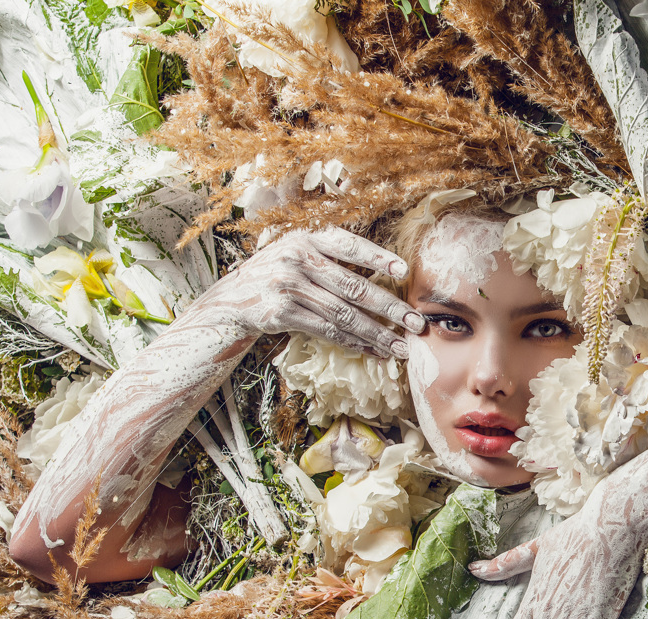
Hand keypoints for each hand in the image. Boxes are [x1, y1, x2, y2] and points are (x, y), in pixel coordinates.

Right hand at [203, 227, 424, 356]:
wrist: (231, 299)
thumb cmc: (277, 274)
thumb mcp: (297, 252)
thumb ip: (331, 258)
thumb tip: (382, 278)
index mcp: (306, 239)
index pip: (348, 245)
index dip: (377, 258)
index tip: (403, 272)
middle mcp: (297, 259)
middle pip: (353, 287)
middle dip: (389, 308)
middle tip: (416, 323)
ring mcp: (288, 287)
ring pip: (343, 315)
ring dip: (377, 334)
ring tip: (400, 346)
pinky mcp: (282, 314)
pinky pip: (327, 332)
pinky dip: (354, 343)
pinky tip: (374, 351)